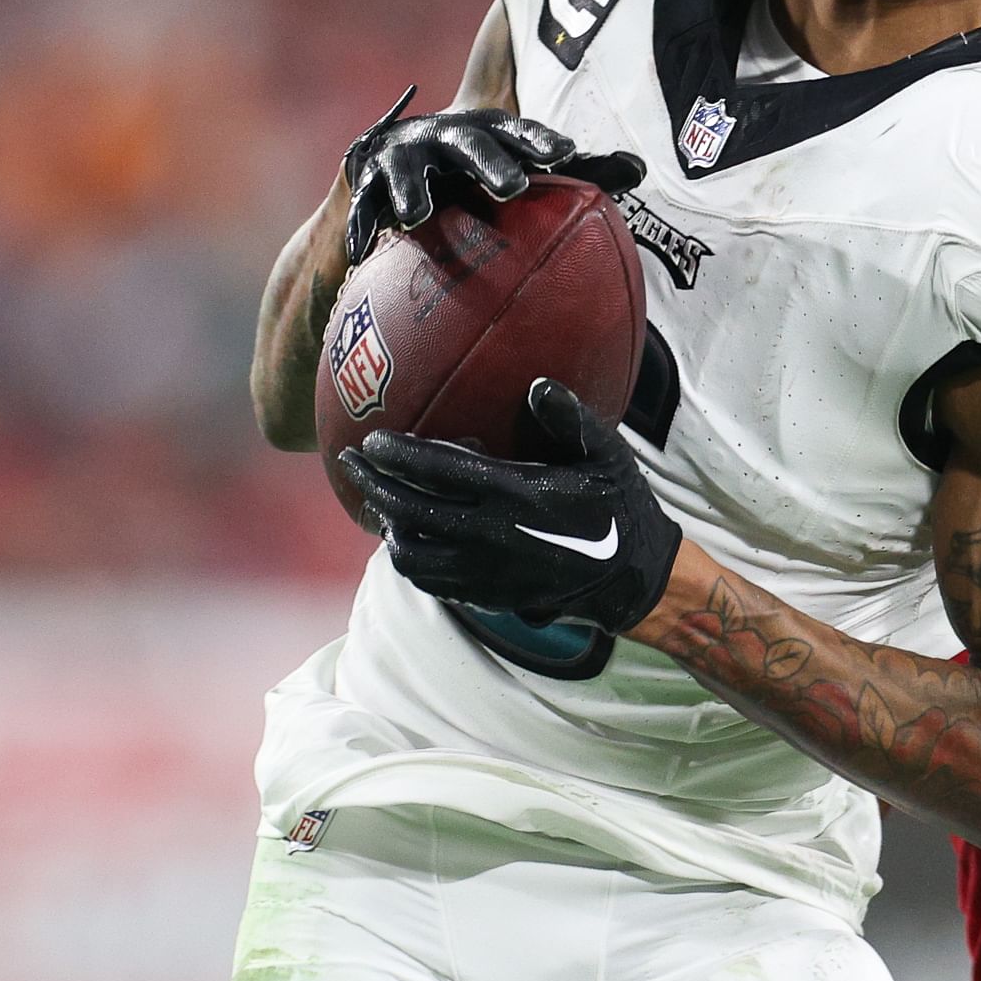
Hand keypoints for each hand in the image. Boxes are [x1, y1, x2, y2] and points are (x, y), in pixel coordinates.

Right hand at [340, 89, 640, 266]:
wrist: (394, 161)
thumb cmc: (473, 171)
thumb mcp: (518, 165)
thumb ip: (578, 173)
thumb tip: (640, 171)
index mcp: (486, 130)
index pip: (517, 130)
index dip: (538, 140)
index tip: (564, 155)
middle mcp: (443, 135)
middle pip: (467, 143)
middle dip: (487, 162)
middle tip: (511, 189)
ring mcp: (401, 157)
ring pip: (405, 169)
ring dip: (411, 190)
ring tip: (419, 217)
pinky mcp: (366, 183)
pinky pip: (361, 209)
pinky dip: (360, 228)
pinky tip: (361, 254)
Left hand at [340, 382, 680, 633]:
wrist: (630, 578)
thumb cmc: (618, 505)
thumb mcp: (608, 456)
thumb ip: (572, 419)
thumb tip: (537, 384)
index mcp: (516, 495)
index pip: (437, 471)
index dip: (397, 454)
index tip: (371, 439)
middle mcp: (491, 535)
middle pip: (408, 511)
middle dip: (372, 484)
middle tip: (350, 462)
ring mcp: (485, 572)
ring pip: (410, 553)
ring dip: (386, 525)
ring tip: (376, 501)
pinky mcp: (485, 596)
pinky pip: (429, 581)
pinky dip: (408, 559)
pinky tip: (405, 538)